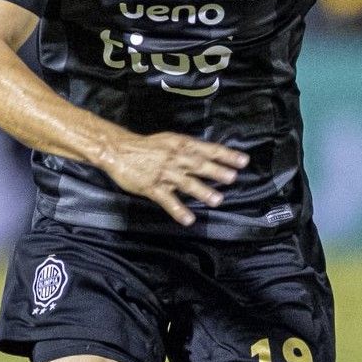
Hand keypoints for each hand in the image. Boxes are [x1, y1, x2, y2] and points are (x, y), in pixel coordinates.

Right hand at [98, 132, 248, 225]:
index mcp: (181, 145)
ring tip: (217, 200)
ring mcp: (163, 174)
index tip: (243, 161)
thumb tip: (211, 156)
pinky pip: (167, 200)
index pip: (208, 150)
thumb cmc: (147, 146)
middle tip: (232, 178)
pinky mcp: (152, 187)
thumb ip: (189, 149)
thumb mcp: (171, 141)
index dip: (226, 155)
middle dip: (217, 172)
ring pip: (186, 183)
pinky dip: (178, 210)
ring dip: (202, 192)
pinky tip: (189, 220)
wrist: (118, 150)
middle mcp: (175, 159)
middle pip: (199, 165)